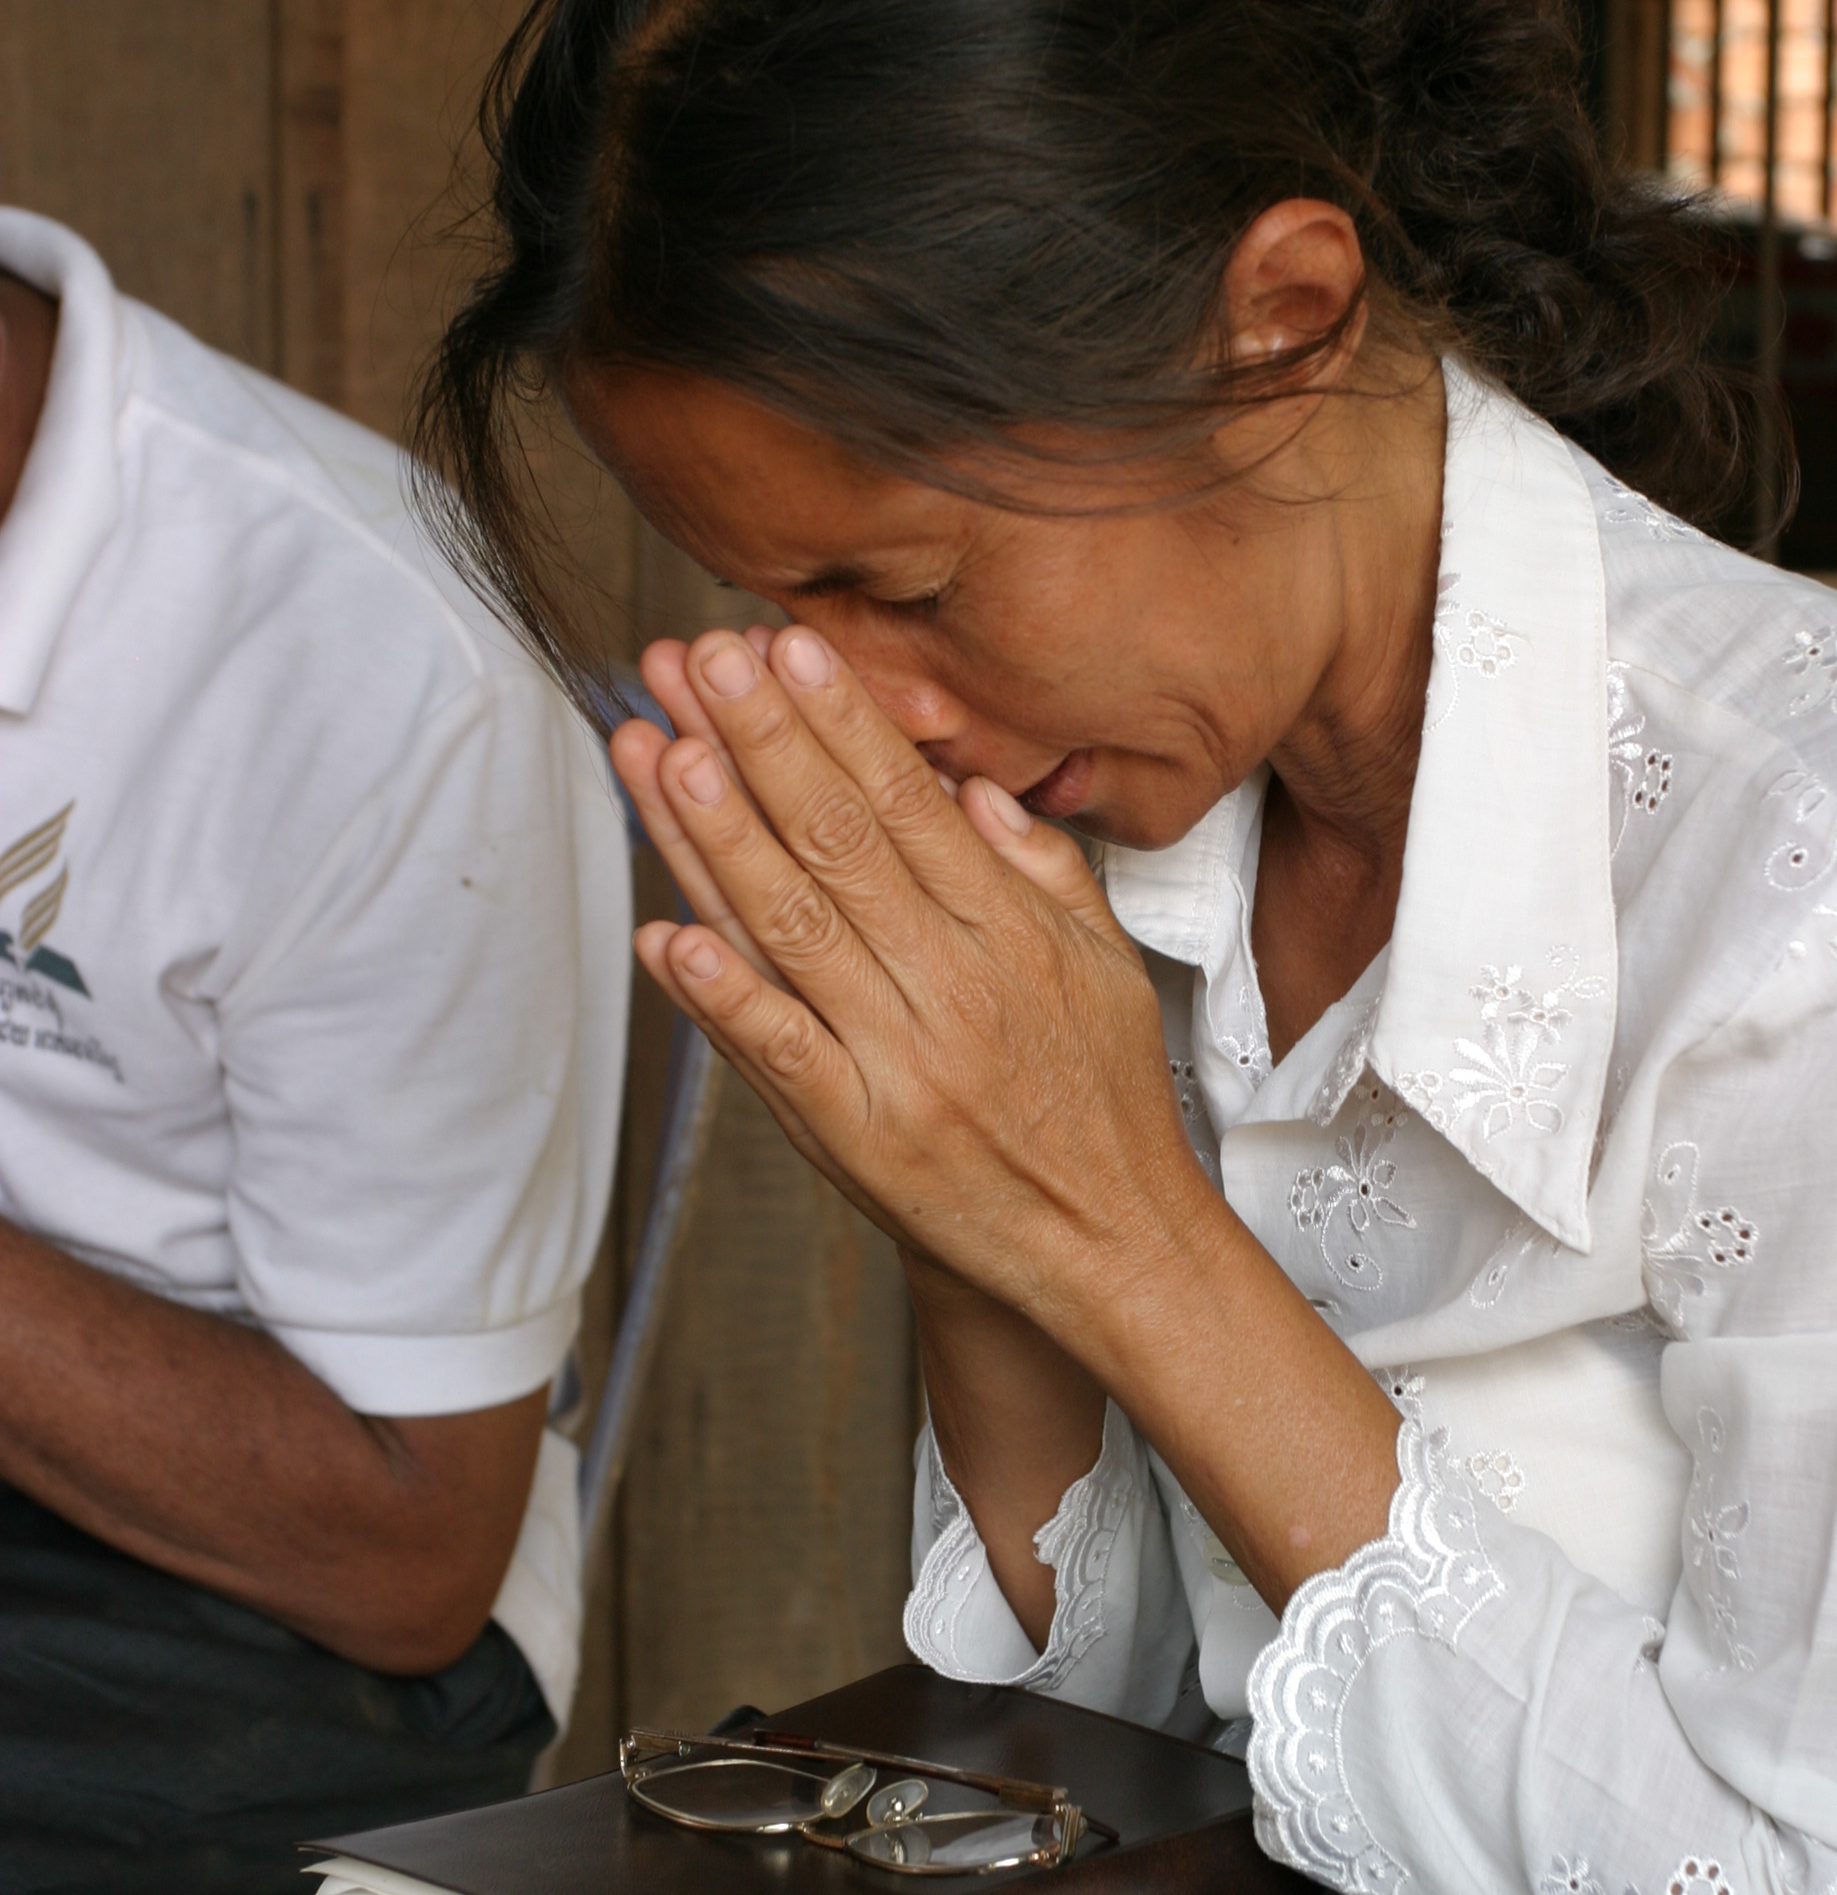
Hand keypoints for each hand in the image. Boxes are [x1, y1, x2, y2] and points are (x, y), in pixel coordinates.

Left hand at [612, 626, 1210, 1365]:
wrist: (1116, 1247)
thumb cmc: (1102, 1104)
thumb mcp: (1102, 966)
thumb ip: (1039, 871)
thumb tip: (972, 789)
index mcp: (1009, 932)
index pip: (909, 802)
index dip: (840, 720)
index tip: (785, 647)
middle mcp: (953, 984)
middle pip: (840, 841)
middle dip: (761, 740)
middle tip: (697, 659)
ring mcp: (899, 1059)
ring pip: (793, 929)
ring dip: (718, 837)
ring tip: (661, 750)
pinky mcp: (858, 1135)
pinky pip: (780, 1053)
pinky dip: (722, 997)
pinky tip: (665, 936)